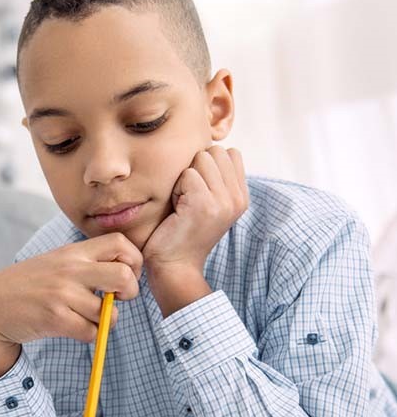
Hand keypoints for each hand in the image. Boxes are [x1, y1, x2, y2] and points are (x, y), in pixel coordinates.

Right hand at [0, 232, 142, 348]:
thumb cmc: (29, 285)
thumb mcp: (56, 262)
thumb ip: (86, 263)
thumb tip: (126, 274)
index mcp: (73, 252)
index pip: (120, 243)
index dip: (133, 261)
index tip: (125, 275)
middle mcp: (70, 270)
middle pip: (124, 276)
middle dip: (130, 292)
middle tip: (118, 299)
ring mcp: (62, 294)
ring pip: (109, 313)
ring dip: (105, 320)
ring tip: (87, 317)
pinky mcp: (55, 318)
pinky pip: (92, 332)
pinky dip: (89, 334)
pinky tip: (74, 327)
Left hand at [142, 146, 248, 273]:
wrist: (174, 268)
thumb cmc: (181, 234)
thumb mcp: (207, 204)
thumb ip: (216, 179)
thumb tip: (208, 148)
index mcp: (241, 197)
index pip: (229, 153)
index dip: (207, 166)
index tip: (197, 192)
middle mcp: (238, 198)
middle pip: (215, 151)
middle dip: (195, 168)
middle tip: (187, 199)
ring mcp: (224, 201)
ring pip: (201, 159)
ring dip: (184, 178)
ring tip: (182, 204)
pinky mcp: (204, 204)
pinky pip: (187, 174)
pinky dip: (176, 189)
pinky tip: (177, 210)